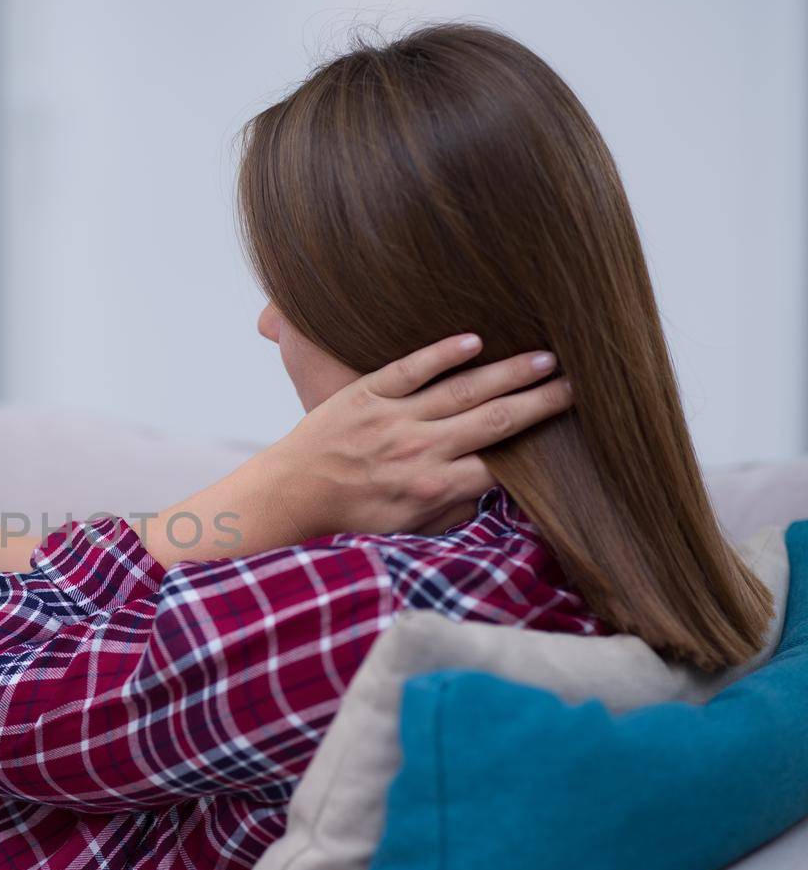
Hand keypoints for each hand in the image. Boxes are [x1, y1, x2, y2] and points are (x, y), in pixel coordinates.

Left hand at [149, 334, 571, 565]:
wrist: (290, 496)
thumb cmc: (350, 517)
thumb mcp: (406, 531)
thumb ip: (451, 510)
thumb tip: (492, 493)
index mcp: (431, 488)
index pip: (501, 464)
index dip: (539, 446)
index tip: (572, 430)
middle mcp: (417, 451)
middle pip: (495, 420)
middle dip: (541, 401)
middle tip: (579, 383)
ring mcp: (392, 419)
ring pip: (462, 389)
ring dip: (508, 371)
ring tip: (546, 356)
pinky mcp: (364, 394)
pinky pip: (410, 368)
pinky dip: (442, 352)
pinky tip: (474, 339)